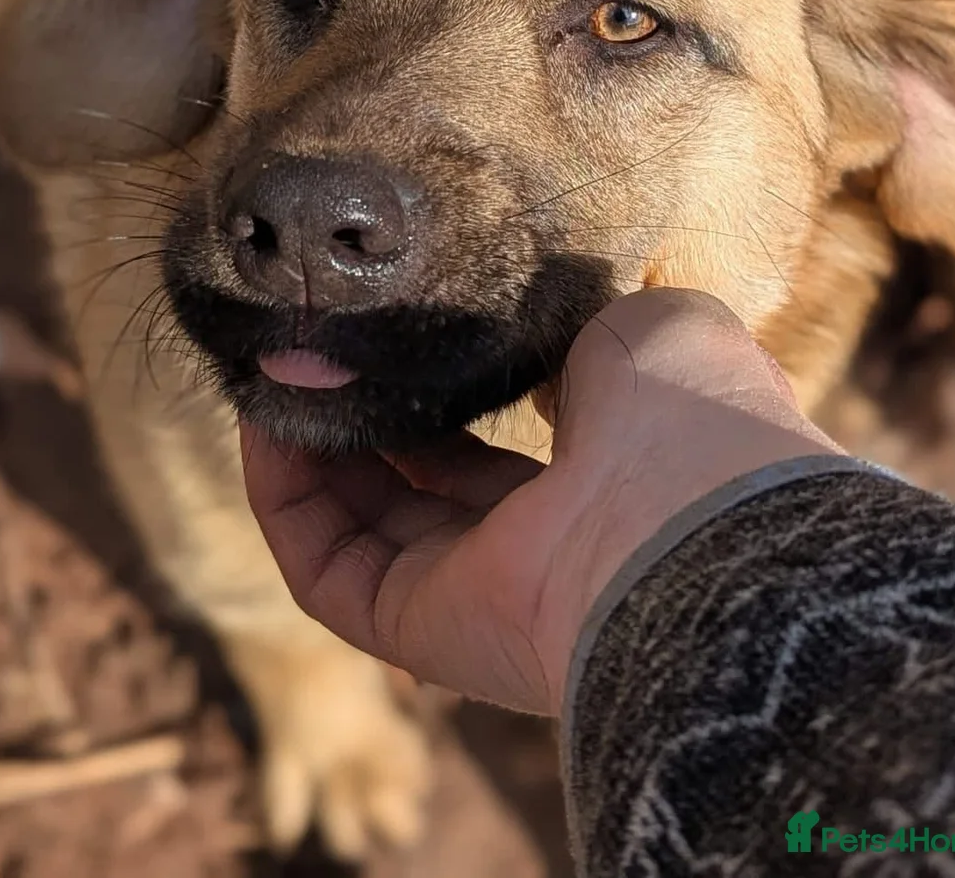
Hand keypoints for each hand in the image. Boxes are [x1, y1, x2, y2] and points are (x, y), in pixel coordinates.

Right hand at [241, 288, 843, 715]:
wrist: (689, 511)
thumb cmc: (682, 411)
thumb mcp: (640, 327)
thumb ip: (568, 324)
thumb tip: (515, 323)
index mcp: (602, 480)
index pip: (504, 445)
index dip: (443, 389)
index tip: (395, 334)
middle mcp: (540, 547)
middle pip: (422, 486)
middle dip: (363, 415)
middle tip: (312, 350)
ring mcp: (477, 595)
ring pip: (363, 527)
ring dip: (308, 449)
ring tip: (270, 370)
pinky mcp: (420, 631)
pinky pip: (326, 570)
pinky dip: (285, 500)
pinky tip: (264, 423)